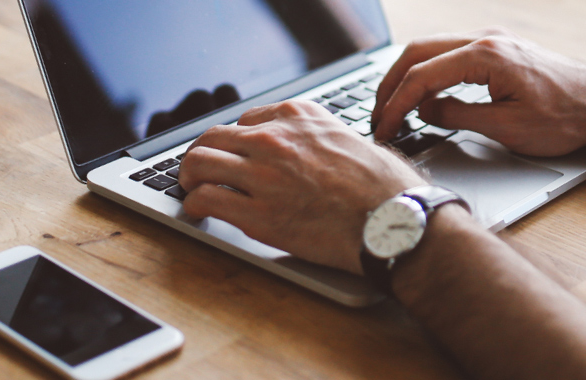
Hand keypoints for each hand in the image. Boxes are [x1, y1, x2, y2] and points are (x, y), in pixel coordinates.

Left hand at [177, 100, 426, 273]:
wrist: (396, 222)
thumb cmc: (386, 188)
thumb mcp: (352, 139)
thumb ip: (319, 137)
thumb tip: (309, 149)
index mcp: (298, 116)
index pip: (245, 121)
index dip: (236, 143)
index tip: (234, 156)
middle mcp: (275, 139)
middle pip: (213, 137)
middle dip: (201, 154)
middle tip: (199, 171)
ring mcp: (263, 175)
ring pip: (199, 162)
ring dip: (189, 176)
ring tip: (191, 189)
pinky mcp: (257, 214)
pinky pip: (205, 199)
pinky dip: (193, 205)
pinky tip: (196, 211)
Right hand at [371, 27, 585, 155]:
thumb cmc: (567, 116)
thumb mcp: (507, 127)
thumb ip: (458, 116)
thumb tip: (426, 112)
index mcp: (485, 56)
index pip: (421, 77)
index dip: (395, 106)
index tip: (383, 130)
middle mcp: (486, 40)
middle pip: (417, 53)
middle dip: (390, 85)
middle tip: (377, 117)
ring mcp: (492, 41)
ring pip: (431, 49)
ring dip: (407, 77)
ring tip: (393, 108)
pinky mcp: (498, 51)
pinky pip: (449, 54)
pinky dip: (428, 73)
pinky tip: (423, 97)